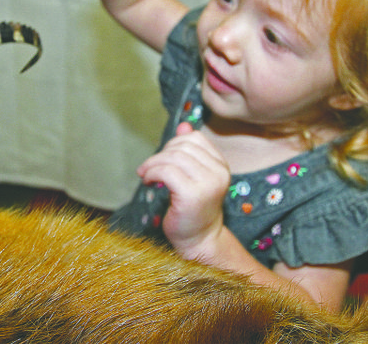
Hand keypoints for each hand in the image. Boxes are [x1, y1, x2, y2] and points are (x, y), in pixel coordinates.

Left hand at [137, 122, 230, 257]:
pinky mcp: (192, 194)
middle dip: (160, 154)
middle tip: (149, 168)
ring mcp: (208, 183)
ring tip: (146, 175)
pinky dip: (152, 173)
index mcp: (221, 166)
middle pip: (182, 146)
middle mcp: (219, 172)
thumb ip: (188, 152)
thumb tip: (184, 126)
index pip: (195, 139)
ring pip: (173, 157)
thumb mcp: (192, 176)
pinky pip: (166, 172)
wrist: (198, 240)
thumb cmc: (192, 209)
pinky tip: (148, 182)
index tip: (162, 158)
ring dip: (152, 164)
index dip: (173, 144)